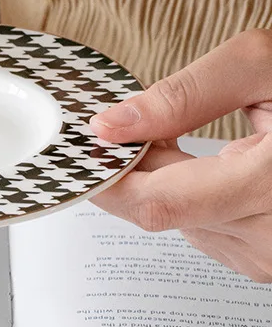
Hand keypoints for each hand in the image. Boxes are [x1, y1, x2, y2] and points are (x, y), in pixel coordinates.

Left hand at [91, 29, 271, 281]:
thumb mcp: (259, 67)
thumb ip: (183, 95)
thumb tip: (112, 124)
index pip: (155, 203)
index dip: (104, 177)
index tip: (74, 150)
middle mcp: (270, 237)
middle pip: (156, 207)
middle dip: (130, 163)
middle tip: (126, 122)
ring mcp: (268, 256)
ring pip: (172, 218)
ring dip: (157, 176)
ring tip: (176, 136)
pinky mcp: (263, 259)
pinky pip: (196, 224)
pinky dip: (181, 191)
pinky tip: (195, 162)